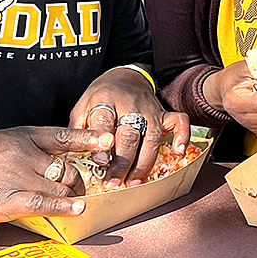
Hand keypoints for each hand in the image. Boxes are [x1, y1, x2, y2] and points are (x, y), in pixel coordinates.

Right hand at [0, 126, 113, 225]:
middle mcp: (24, 152)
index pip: (64, 135)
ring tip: (77, 201)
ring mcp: (17, 176)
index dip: (89, 138)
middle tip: (83, 189)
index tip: (108, 140)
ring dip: (72, 195)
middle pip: (68, 167)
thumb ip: (26, 150)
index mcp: (23, 136)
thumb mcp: (0, 142)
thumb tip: (51, 164)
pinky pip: (44, 202)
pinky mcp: (7, 200)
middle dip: (80, 180)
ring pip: (61, 185)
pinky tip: (77, 209)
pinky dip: (64, 206)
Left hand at [69, 66, 190, 187]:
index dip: (102, 141)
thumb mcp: (83, 105)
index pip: (104, 120)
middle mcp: (129, 104)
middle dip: (122, 161)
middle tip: (114, 181)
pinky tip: (178, 152)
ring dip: (144, 162)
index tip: (100, 161)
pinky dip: (182, 136)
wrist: (126, 76)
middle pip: (129, 133)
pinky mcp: (163, 113)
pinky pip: (179, 122)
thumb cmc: (102, 95)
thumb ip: (78, 128)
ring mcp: (149, 109)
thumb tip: (74, 155)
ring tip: (134, 181)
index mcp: (105, 100)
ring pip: (151, 136)